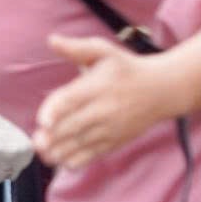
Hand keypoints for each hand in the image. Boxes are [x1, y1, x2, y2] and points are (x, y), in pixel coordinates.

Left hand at [35, 33, 185, 170]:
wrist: (163, 90)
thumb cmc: (127, 69)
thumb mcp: (104, 51)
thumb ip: (77, 48)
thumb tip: (52, 39)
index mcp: (95, 87)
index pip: (71, 100)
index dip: (55, 111)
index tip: (43, 121)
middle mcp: (102, 109)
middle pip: (73, 126)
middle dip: (52, 137)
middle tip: (37, 141)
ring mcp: (109, 128)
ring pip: (81, 144)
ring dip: (60, 152)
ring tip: (44, 154)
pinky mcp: (115, 141)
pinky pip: (94, 155)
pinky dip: (77, 161)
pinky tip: (62, 162)